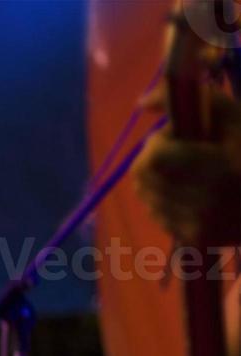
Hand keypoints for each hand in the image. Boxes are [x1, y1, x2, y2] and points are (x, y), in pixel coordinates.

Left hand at [137, 85, 240, 246]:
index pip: (153, 156)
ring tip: (191, 172)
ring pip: (146, 194)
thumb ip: (194, 98)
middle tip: (183, 153)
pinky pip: (157, 213)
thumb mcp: (235, 118)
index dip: (160, 142)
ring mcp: (198, 226)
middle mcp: (205, 204)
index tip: (181, 136)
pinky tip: (192, 193)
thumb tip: (141, 102)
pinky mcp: (194, 240)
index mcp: (220, 171)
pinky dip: (165, 199)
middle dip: (155, 158)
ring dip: (158, 178)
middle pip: (142, 174)